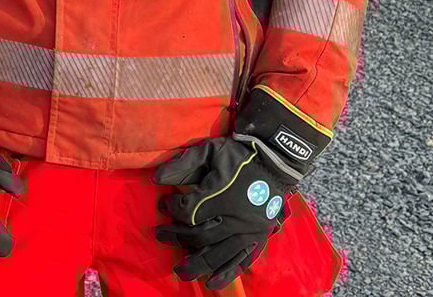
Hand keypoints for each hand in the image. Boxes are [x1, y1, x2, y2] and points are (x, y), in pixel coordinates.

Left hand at [153, 136, 292, 288]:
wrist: (276, 161)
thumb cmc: (239, 155)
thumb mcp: (209, 150)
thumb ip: (183, 164)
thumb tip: (156, 179)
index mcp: (221, 193)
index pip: (188, 211)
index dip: (171, 209)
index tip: (163, 204)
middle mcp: (235, 217)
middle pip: (199, 235)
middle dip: (176, 236)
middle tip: (160, 235)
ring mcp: (248, 230)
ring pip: (217, 253)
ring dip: (196, 264)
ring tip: (179, 271)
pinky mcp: (258, 237)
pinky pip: (241, 260)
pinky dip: (226, 273)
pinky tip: (212, 283)